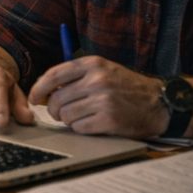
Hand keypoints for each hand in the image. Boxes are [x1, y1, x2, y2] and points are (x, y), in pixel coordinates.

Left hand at [28, 56, 167, 137]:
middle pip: (56, 98)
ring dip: (68, 120)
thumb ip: (75, 76)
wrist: (159, 103)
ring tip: (80, 117)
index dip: (38, 88)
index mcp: (92, 64)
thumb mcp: (103, 71)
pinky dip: (80, 128)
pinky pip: (78, 127)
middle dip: (53, 109)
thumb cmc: (127, 87)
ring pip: (65, 115)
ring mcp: (103, 100)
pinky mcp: (108, 119)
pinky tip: (91, 124)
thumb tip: (44, 90)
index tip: (33, 98)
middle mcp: (97, 80)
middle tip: (59, 113)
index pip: (53, 75)